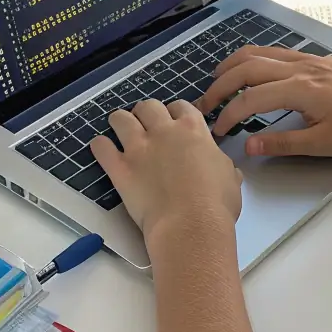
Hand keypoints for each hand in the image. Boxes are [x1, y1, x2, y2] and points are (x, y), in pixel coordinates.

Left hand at [91, 100, 242, 242]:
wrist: (191, 225)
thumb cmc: (217, 204)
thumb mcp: (230, 178)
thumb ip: (221, 165)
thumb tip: (225, 169)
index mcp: (193, 130)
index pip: (181, 106)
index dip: (176, 114)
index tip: (175, 123)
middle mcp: (164, 131)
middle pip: (149, 106)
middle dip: (147, 114)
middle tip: (148, 128)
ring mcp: (139, 148)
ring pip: (121, 118)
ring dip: (121, 122)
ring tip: (122, 132)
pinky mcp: (120, 168)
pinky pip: (101, 147)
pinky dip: (101, 146)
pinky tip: (104, 150)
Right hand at [197, 47, 331, 156]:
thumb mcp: (324, 144)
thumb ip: (283, 143)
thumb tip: (248, 145)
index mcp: (300, 89)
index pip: (250, 99)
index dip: (229, 115)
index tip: (218, 131)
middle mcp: (300, 68)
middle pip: (247, 68)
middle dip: (221, 85)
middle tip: (206, 104)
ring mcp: (309, 60)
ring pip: (260, 53)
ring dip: (234, 65)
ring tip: (218, 81)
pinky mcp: (318, 60)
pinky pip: (276, 52)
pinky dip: (255, 59)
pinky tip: (252, 70)